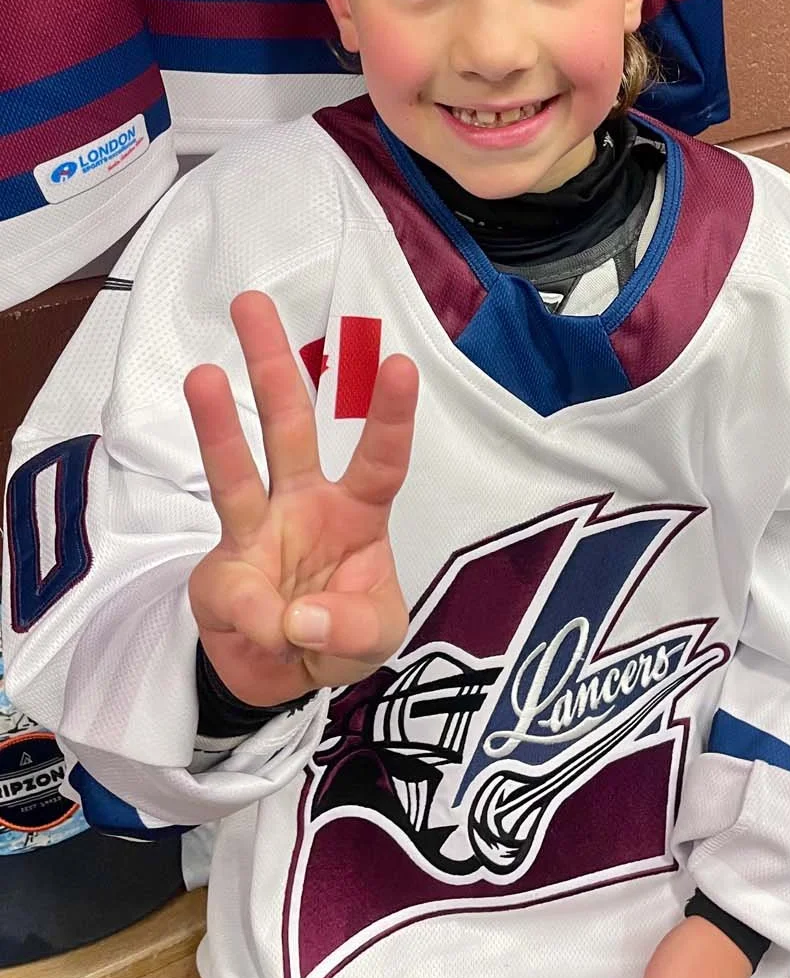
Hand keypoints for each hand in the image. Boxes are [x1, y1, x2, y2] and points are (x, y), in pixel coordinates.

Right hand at [184, 291, 417, 707]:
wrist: (283, 675)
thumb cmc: (341, 632)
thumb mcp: (375, 638)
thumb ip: (350, 628)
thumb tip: (296, 617)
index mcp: (356, 509)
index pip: (379, 457)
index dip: (389, 414)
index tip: (400, 364)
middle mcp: (303, 502)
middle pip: (289, 425)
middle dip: (273, 364)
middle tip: (252, 302)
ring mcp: (257, 530)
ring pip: (236, 467)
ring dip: (218, 423)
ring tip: (202, 375)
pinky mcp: (222, 572)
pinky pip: (233, 587)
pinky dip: (249, 612)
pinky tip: (264, 626)